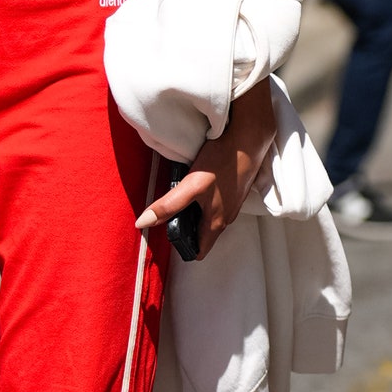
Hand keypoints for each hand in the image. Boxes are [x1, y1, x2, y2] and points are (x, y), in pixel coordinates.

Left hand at [134, 82, 275, 257]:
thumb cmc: (222, 162)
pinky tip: (200, 184)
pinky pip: (218, 204)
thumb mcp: (191, 184)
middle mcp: (228, 217)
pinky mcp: (236, 191)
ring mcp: (234, 204)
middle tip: (170, 213)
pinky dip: (206, 201)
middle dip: (187, 229)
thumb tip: (142, 223)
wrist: (248, 140)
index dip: (182, 247)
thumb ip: (168, 206)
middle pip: (203, 235)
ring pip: (211, 219)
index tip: (168, 234)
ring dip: (196, 214)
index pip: (199, 251)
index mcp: (216, 222)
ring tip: (183, 196)